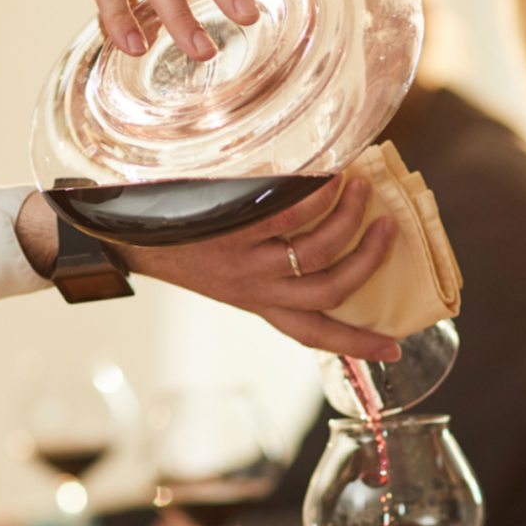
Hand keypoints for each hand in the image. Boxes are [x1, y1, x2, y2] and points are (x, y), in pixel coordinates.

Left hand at [123, 177, 400, 360]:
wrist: (130, 236)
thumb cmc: (187, 246)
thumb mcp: (232, 273)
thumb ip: (273, 267)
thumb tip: (330, 234)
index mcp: (260, 304)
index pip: (316, 334)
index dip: (357, 345)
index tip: (395, 349)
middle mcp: (257, 290)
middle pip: (332, 289)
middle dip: (369, 258)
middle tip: (389, 225)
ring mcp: (245, 261)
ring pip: (317, 251)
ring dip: (349, 217)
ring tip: (361, 187)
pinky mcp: (232, 231)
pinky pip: (286, 215)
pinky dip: (315, 195)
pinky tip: (327, 176)